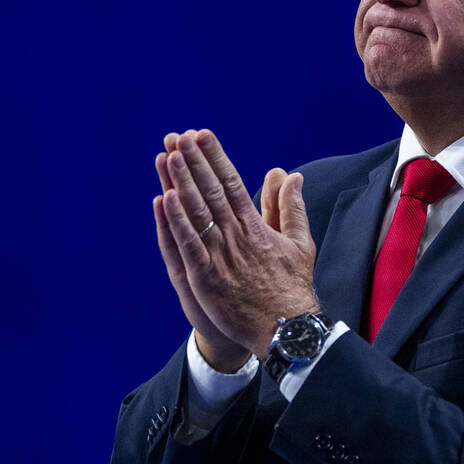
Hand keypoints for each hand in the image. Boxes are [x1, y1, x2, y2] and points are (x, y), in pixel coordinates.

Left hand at [158, 129, 317, 357]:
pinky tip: (164, 199)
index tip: (202, 135)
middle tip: (178, 136)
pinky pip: (187, 244)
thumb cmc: (292, 287)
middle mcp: (237, 236)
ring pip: (197, 212)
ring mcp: (220, 256)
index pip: (233, 182)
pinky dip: (176, 221)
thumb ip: (290, 207)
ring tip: (169, 155)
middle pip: (211, 190)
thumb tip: (291, 175)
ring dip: (182, 182)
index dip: (215, 157)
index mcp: (256, 226)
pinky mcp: (207, 278)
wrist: (286, 328)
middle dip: (194, 161)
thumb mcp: (299, 242)